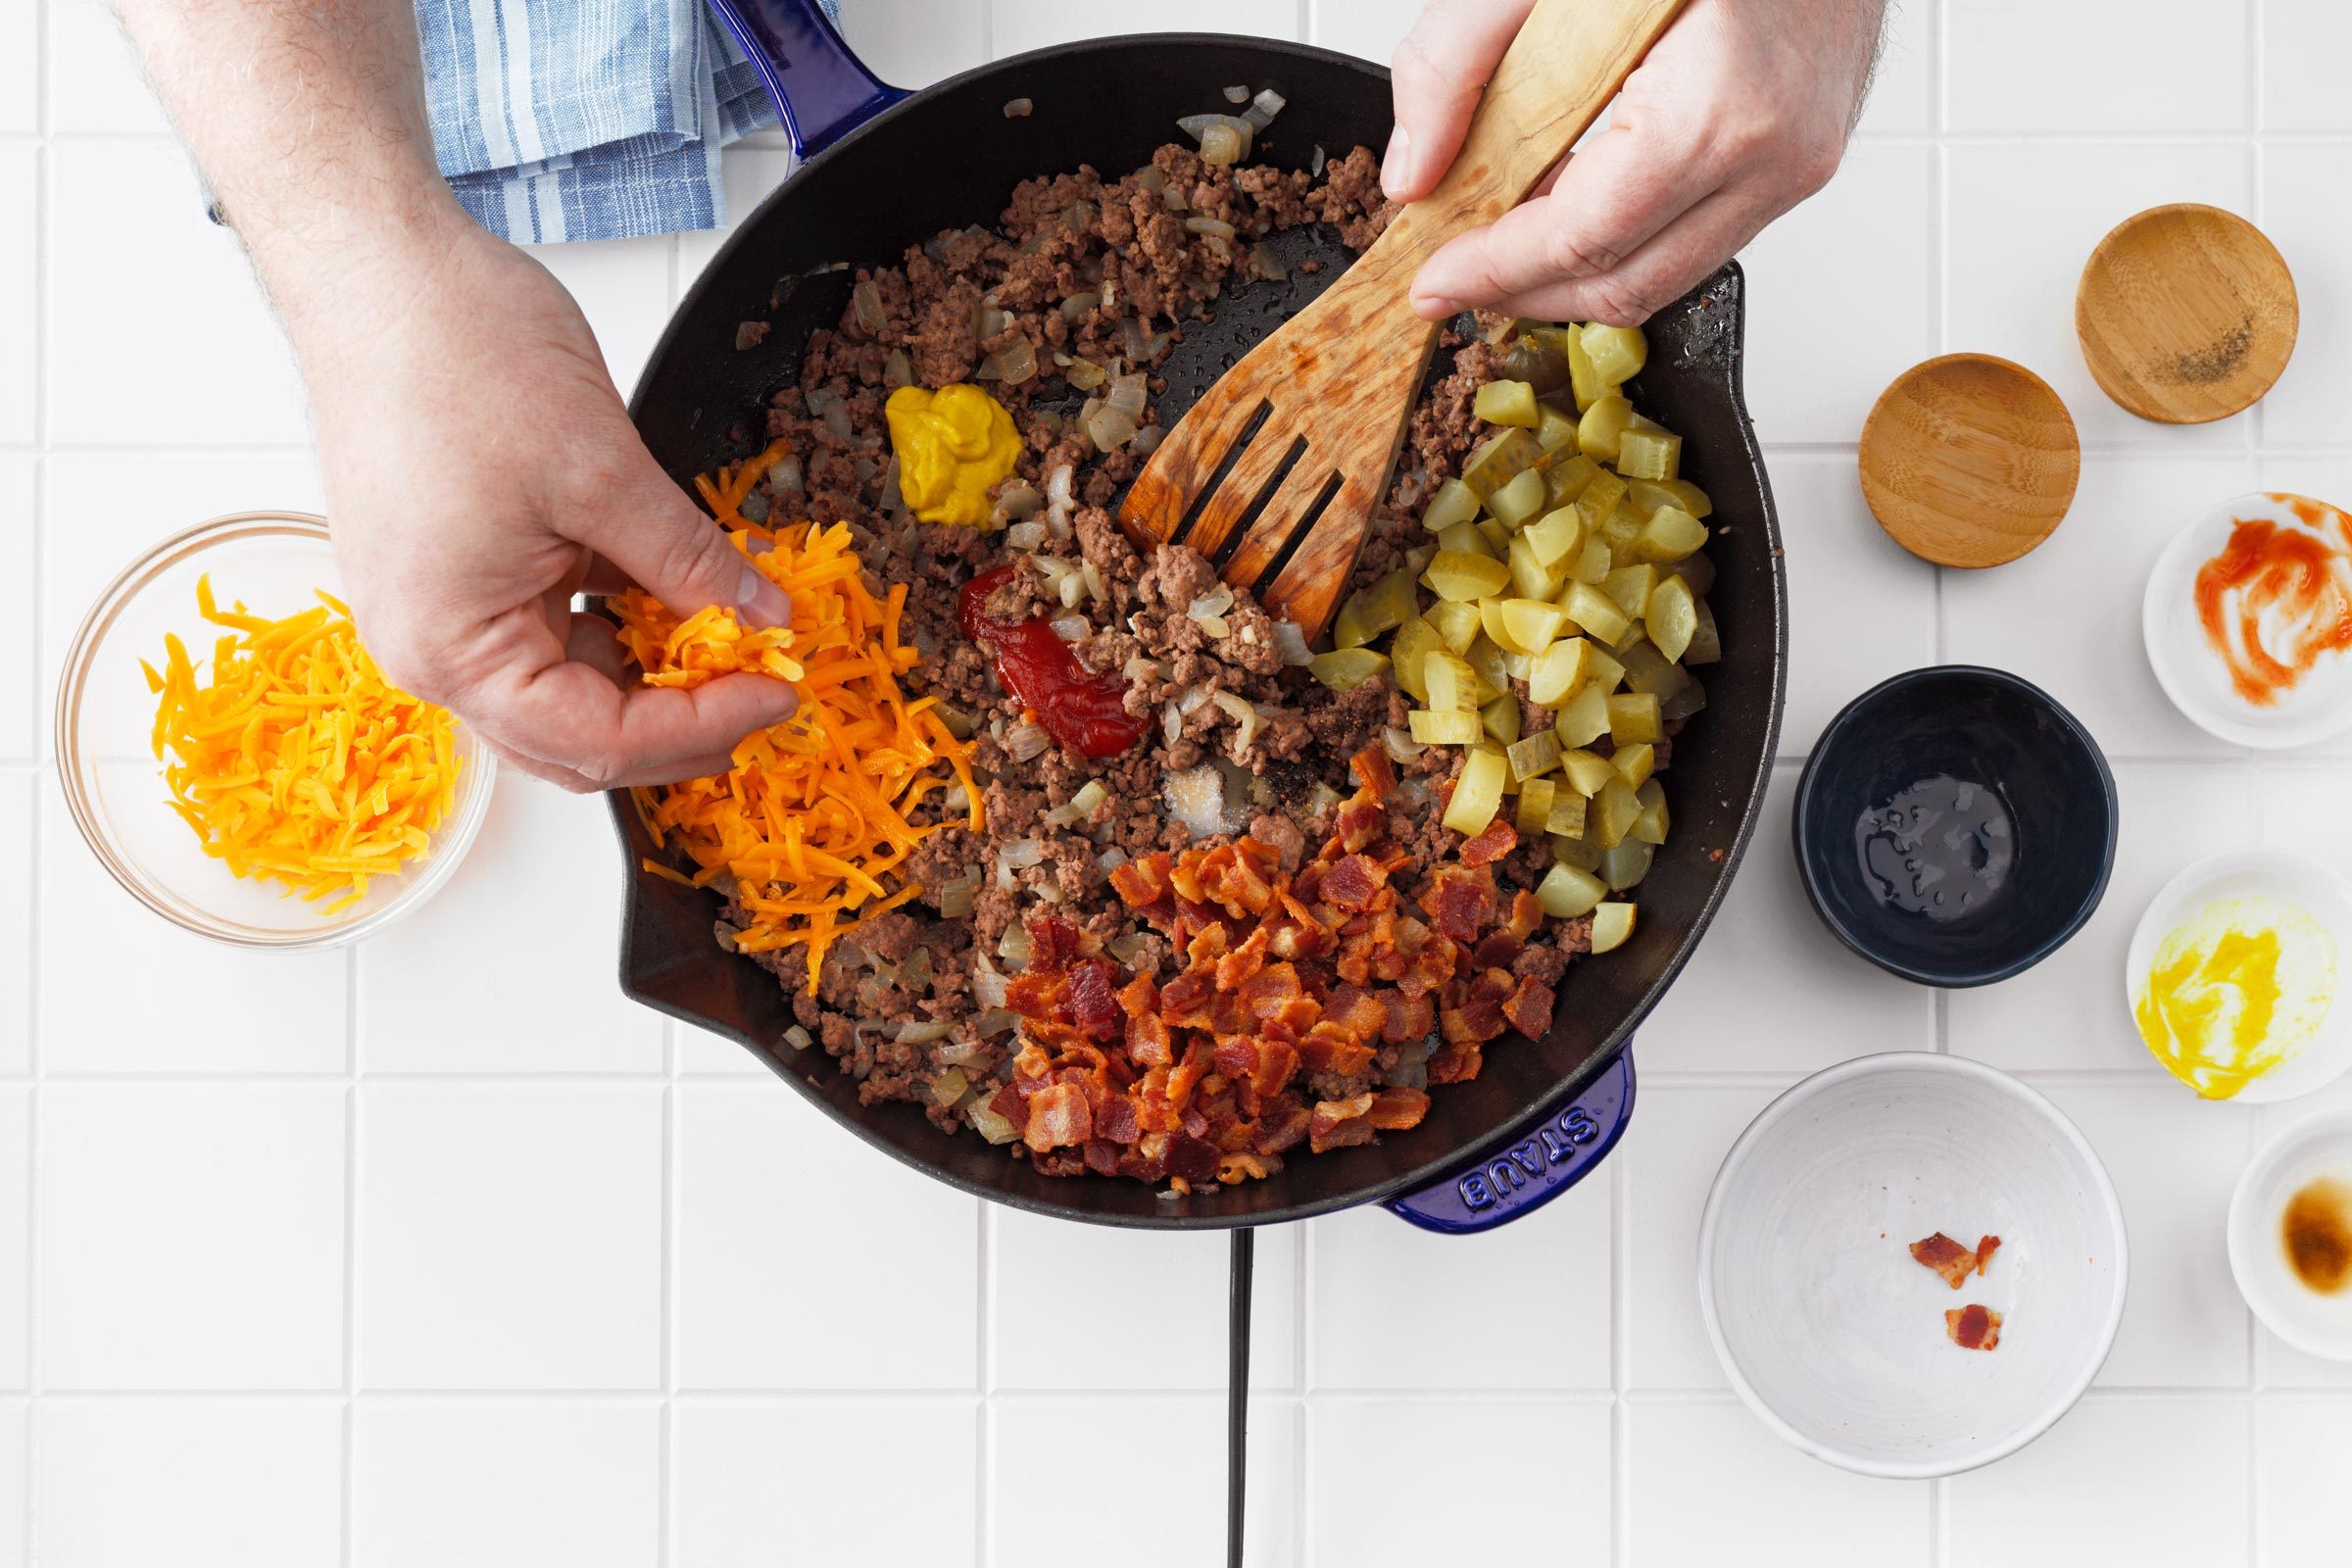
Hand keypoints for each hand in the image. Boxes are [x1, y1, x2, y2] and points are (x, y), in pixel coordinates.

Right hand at [301, 215, 797, 791]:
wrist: (376, 268)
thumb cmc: (454, 354)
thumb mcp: (604, 470)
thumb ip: (688, 560)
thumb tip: (762, 618)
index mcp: (453, 648)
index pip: (599, 740)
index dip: (702, 726)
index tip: (779, 693)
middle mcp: (433, 650)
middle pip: (578, 739)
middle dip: (679, 726)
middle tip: (767, 687)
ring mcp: (442, 613)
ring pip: (568, 692)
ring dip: (652, 680)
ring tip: (736, 645)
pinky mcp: (461, 573)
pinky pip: (552, 632)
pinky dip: (621, 627)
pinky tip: (683, 599)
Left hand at [1386, 0, 1886, 324]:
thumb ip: (1456, 60)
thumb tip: (1416, 167)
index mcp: (1715, 108)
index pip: (1581, 240)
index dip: (1494, 272)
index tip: (1431, 281)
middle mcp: (1772, 155)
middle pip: (1624, 285)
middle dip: (1525, 294)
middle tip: (1456, 276)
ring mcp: (1796, 165)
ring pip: (1664, 278)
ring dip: (1574, 277)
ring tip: (1503, 245)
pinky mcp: (1800, 161)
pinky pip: (1698, 239)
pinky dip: (1625, 240)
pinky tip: (1570, 207)